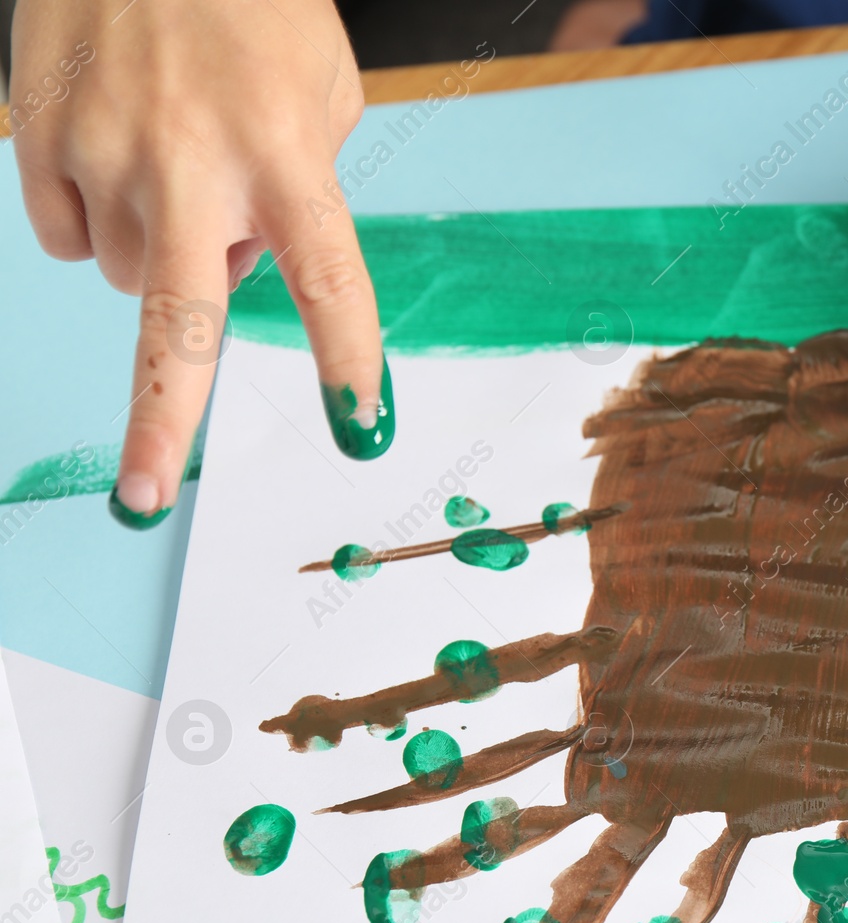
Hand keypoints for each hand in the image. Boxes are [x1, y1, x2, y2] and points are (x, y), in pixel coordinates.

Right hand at [10, 0, 391, 529]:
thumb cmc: (248, 0)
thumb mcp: (322, 84)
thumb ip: (305, 184)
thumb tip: (248, 260)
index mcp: (287, 153)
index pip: (331, 280)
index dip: (348, 361)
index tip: (364, 428)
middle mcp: (193, 165)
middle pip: (176, 326)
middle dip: (161, 424)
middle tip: (142, 501)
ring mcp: (104, 154)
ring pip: (132, 279)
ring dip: (161, 253)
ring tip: (171, 161)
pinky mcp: (36, 139)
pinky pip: (71, 240)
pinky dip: (98, 220)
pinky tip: (114, 153)